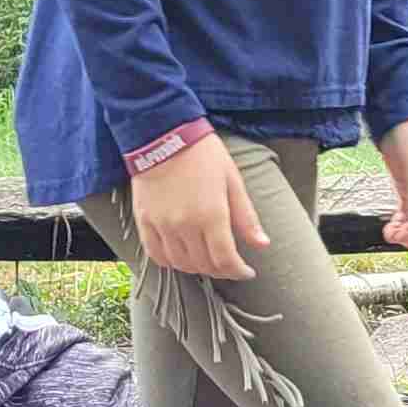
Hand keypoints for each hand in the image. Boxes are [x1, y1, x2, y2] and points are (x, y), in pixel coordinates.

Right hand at [129, 130, 266, 281]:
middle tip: (230, 265)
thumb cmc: (203, 155)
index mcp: (211, 216)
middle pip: (205, 265)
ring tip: (208, 260)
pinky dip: (171, 262)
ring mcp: (162, 225)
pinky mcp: (145, 221)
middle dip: (222, 270)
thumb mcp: (232, 182)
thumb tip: (262, 245)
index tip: (246, 272)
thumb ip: (246, 217)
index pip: (226, 260)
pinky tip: (181, 257)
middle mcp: (185, 226)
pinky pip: (156, 255)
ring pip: (181, 264)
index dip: (239, 271)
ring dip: (198, 268)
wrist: (163, 135)